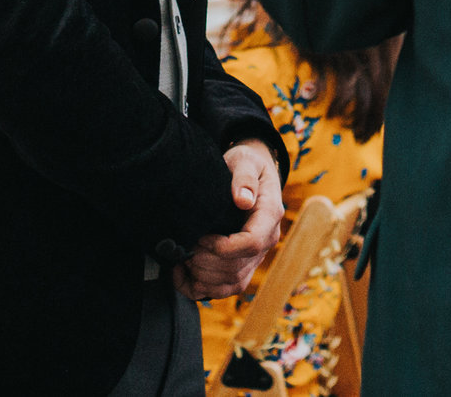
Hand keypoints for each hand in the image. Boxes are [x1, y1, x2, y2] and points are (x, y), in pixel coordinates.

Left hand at [172, 141, 284, 300]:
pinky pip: (224, 290)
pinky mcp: (242, 266)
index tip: (201, 237)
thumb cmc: (246, 165)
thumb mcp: (244, 161)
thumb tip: (243, 199)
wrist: (251, 174)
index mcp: (269, 216)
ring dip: (200, 276)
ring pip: (230, 284)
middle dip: (204, 262)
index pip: (250, 244)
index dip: (222, 247)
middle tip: (185, 245)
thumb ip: (244, 177)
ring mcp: (255, 257)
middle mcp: (266, 241)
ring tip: (183, 256)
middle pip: (236, 269)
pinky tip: (180, 272)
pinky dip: (198, 288)